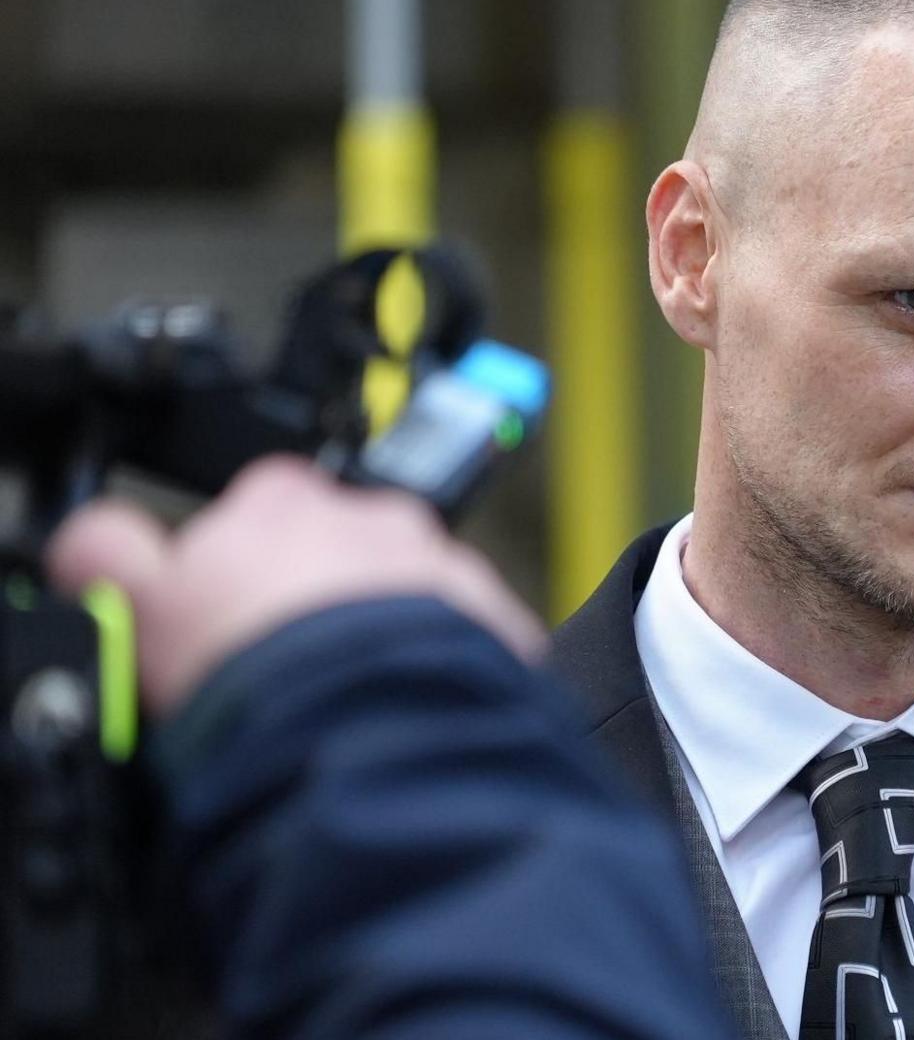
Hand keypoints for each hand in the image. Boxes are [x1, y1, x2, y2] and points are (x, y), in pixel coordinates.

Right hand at [44, 456, 545, 717]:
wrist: (371, 730)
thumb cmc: (254, 672)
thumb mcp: (140, 608)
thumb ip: (112, 558)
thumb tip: (96, 541)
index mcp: (280, 499)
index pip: (251, 509)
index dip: (236, 570)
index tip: (229, 617)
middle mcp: (375, 518)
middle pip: (339, 552)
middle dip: (320, 601)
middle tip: (288, 670)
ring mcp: (444, 567)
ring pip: (411, 594)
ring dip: (386, 635)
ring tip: (349, 700)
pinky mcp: (501, 622)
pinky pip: (472, 641)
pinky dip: (445, 671)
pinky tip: (406, 714)